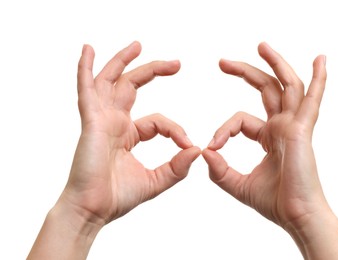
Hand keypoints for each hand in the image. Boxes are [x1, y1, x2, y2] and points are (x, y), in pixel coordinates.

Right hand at [62, 41, 200, 224]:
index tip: (188, 144)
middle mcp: (114, 122)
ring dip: (122, 61)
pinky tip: (88, 50)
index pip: (158, 120)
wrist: (93, 210)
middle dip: (153, 71)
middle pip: (132, 86)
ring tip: (138, 45)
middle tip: (176, 63)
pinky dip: (85, 69)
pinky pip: (86, 90)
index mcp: (128, 134)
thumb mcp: (155, 180)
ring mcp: (101, 119)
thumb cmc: (117, 197)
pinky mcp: (91, 121)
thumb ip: (177, 167)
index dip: (175, 129)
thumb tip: (198, 150)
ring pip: (111, 80)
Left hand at [203, 42, 327, 228]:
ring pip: (287, 85)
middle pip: (266, 89)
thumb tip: (204, 152)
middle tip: (222, 63)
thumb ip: (220, 170)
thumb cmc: (274, 202)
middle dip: (245, 72)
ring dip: (275, 63)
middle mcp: (283, 126)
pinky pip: (311, 99)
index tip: (212, 146)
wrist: (295, 216)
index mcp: (270, 136)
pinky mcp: (302, 129)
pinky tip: (320, 60)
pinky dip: (318, 79)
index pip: (240, 119)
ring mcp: (294, 125)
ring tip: (260, 45)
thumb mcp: (238, 184)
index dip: (223, 129)